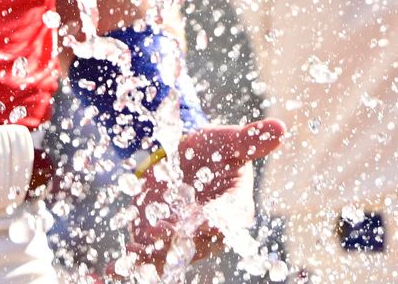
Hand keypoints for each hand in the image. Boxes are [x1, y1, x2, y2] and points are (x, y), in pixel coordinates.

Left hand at [125, 118, 284, 270]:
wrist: (184, 157)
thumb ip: (251, 140)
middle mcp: (209, 233)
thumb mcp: (230, 142)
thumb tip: (282, 129)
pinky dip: (131, 264)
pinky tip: (115, 268)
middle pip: (197, 243)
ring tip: (135, 252)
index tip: (205, 220)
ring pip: (170, 256)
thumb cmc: (213, 151)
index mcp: (234, 211)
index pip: (229, 220)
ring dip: (153, 257)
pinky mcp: (157, 241)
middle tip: (162, 233)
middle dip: (179, 241)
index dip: (217, 221)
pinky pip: (146, 258)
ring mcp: (182, 240)